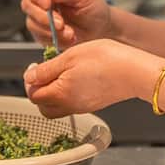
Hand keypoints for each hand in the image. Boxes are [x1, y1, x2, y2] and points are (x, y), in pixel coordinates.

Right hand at [20, 0, 112, 48]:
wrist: (100, 28)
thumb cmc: (92, 8)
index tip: (47, 3)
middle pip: (27, 4)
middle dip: (44, 16)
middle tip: (61, 23)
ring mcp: (39, 16)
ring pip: (32, 23)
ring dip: (51, 30)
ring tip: (70, 32)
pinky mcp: (41, 33)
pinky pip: (40, 37)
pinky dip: (54, 39)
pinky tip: (68, 36)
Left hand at [23, 40, 153, 117]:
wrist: (135, 71)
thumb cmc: (106, 60)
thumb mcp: (69, 57)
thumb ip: (46, 70)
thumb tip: (29, 78)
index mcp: (60, 94)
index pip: (33, 95)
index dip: (30, 82)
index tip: (35, 67)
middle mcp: (70, 106)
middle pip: (43, 107)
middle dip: (39, 92)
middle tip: (44, 73)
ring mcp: (83, 107)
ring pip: (58, 108)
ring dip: (53, 94)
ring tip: (61, 73)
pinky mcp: (94, 105)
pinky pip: (72, 105)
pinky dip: (67, 95)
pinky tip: (76, 77)